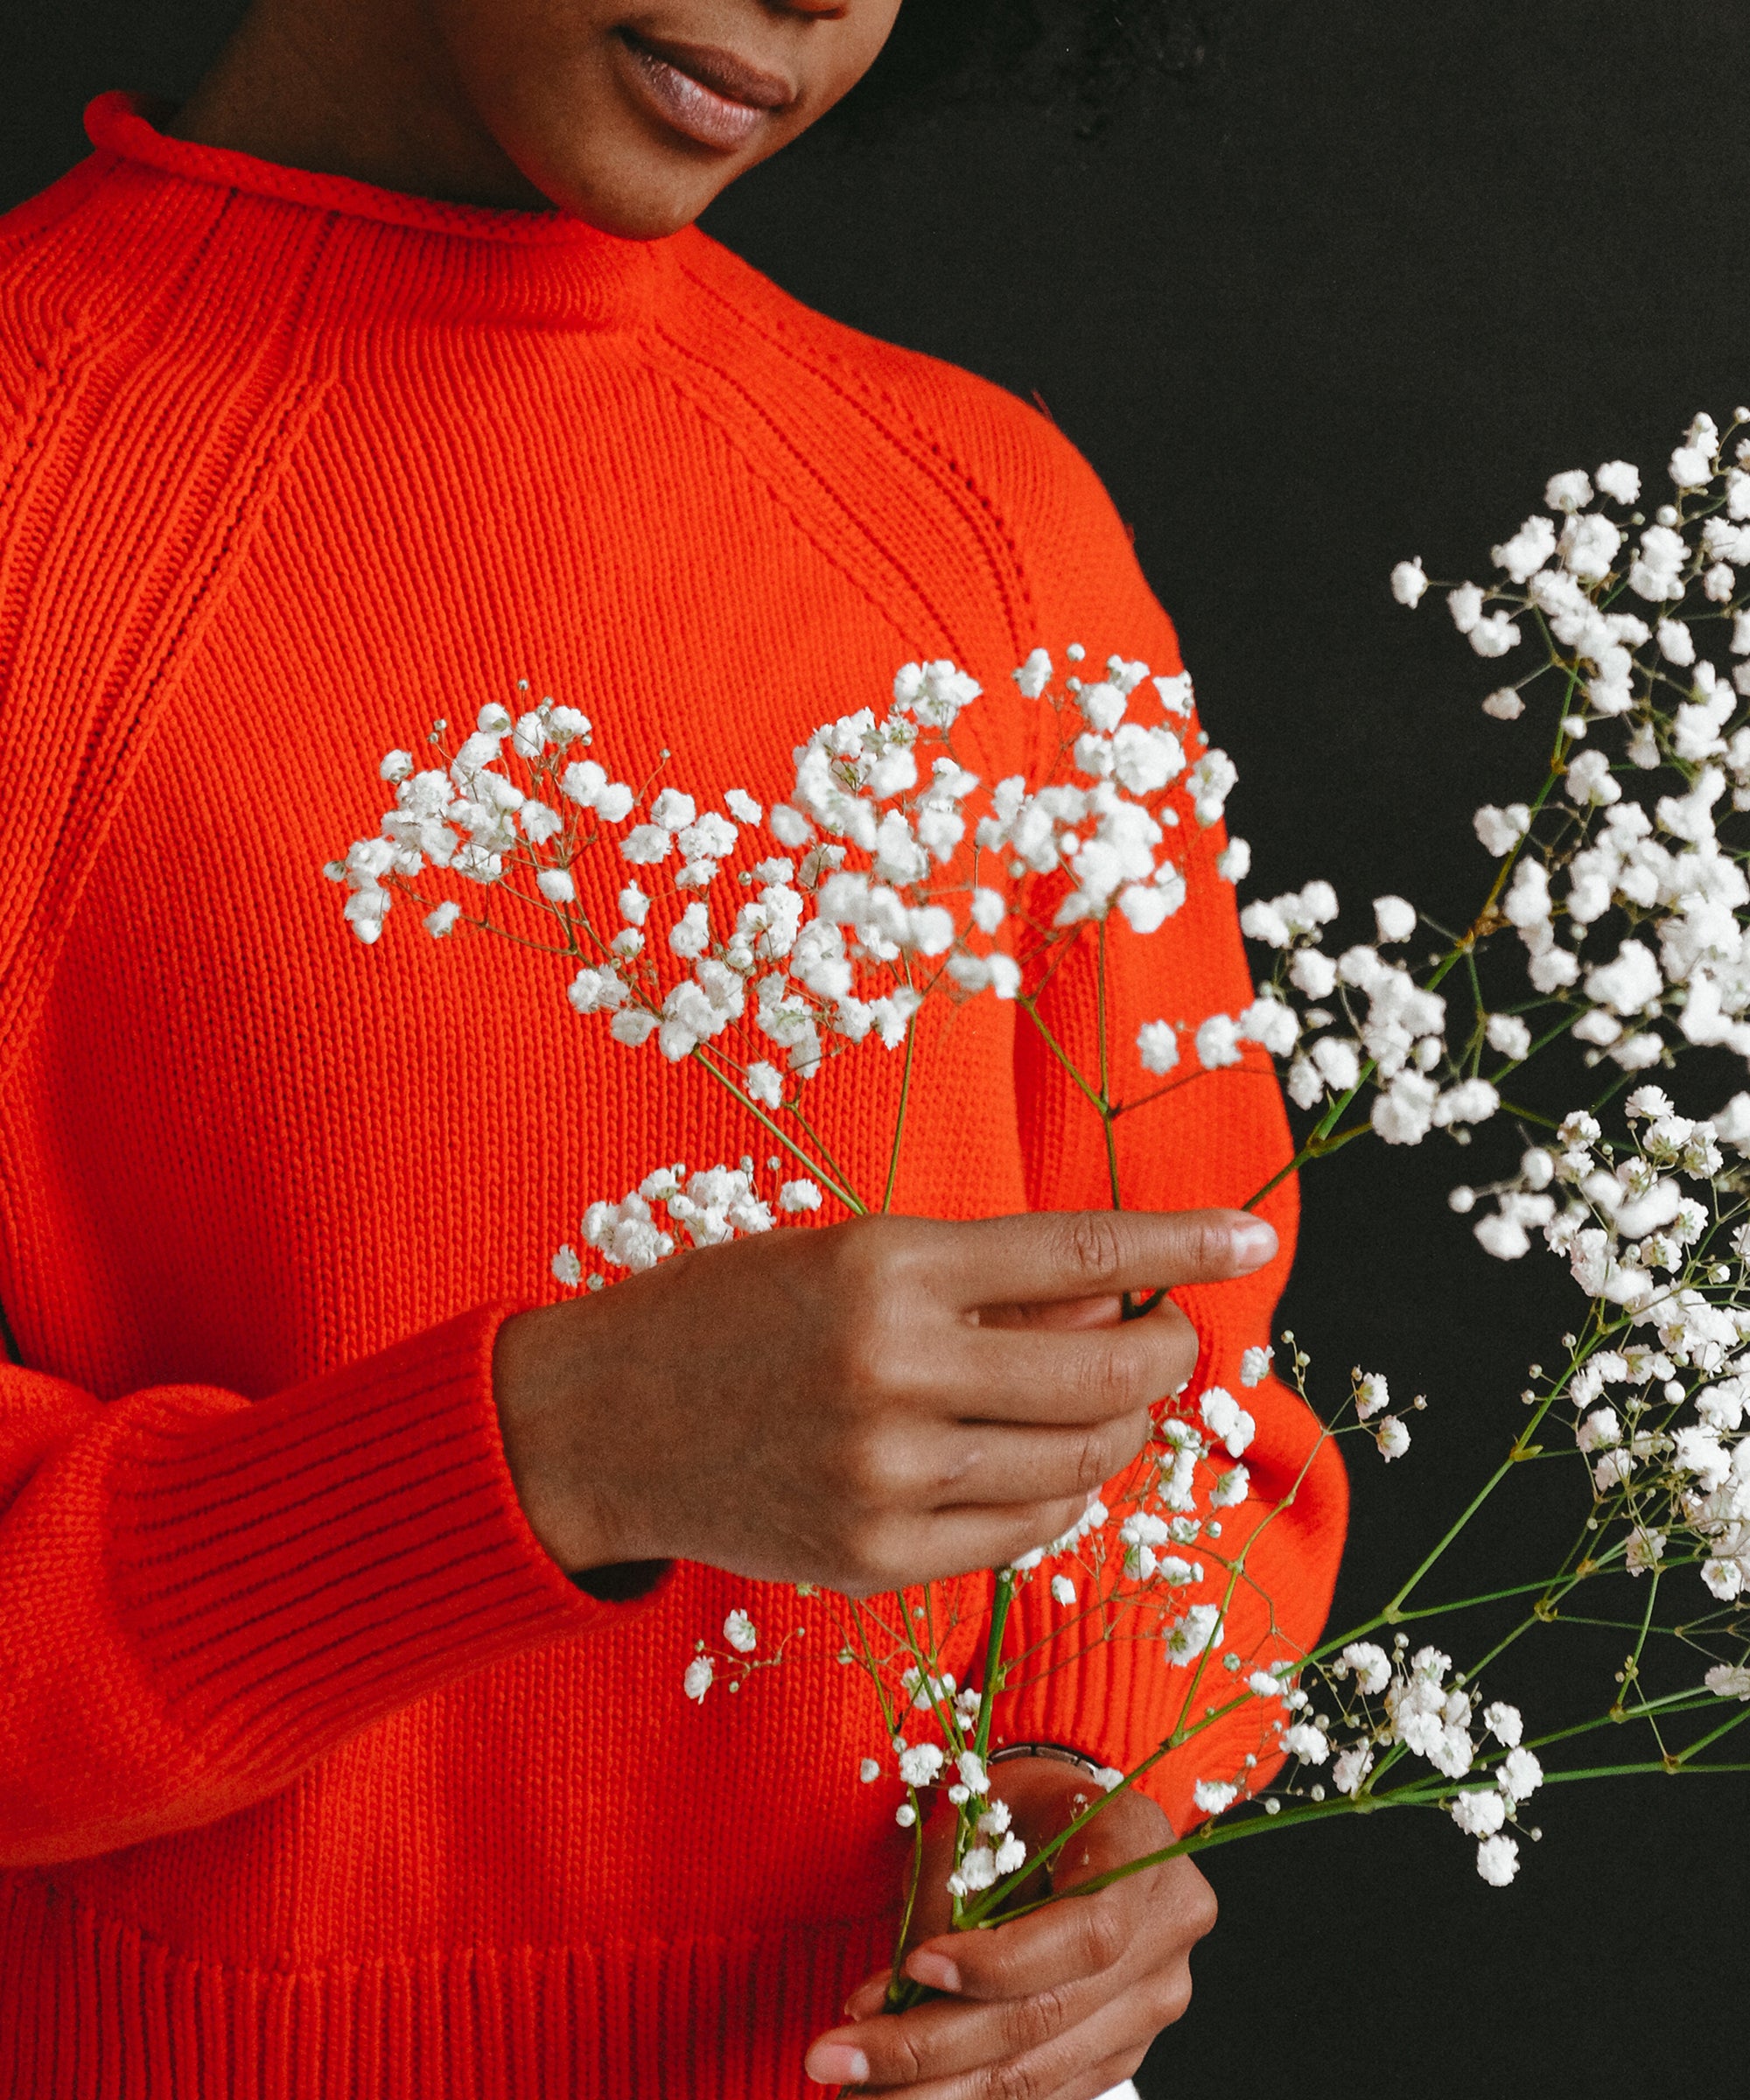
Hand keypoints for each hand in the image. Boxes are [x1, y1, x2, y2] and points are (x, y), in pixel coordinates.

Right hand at [493, 1207, 1274, 1593]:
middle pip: (1101, 1371)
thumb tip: (1116, 1295)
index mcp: (884, 1268)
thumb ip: (983, 1281)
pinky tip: (1045, 1463)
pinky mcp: (874, 1562)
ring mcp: (886, 1479)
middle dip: (1165, 1355)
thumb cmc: (726, 1316)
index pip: (1077, 1251)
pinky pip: (1021, 1535)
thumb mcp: (845, 1254)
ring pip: (1074, 1464)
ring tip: (1103, 1399)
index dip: (1179, 1244)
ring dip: (1117, 1428)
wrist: (597, 1426)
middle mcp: (894, 1373)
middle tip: (1171, 1340)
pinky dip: (1058, 1496)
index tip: (1249, 1239)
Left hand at [805, 1759, 1215, 2095]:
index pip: (1086, 1932)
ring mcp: (1151, 2003)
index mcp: (1141, 1846)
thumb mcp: (982, 1811)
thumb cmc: (1021, 1800)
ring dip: (936, 2091)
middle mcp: (1165, 1933)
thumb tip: (877, 2005)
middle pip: (1047, 2018)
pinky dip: (968, 2098)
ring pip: (1037, 2073)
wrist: (1075, 1816)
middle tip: (834, 2058)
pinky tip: (900, 2095)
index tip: (912, 1968)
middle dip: (929, 2049)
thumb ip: (948, 1901)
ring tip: (853, 2088)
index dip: (999, 1963)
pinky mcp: (1122, 2049)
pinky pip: (1042, 2091)